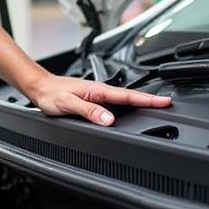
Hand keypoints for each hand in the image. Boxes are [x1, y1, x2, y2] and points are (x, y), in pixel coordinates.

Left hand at [25, 74, 170, 126]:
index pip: (128, 96)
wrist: (40, 88)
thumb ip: (88, 112)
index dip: (148, 100)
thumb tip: (108, 120)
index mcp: (97, 91)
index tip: (165, 101)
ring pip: (123, 100)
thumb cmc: (51, 95)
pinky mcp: (93, 99)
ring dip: (139, 103)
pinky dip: (126, 105)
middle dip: (150, 100)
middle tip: (168, 104)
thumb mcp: (68, 105)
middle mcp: (100, 91)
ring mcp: (97, 95)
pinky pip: (114, 103)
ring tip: (155, 107)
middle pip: (130, 97)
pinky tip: (130, 110)